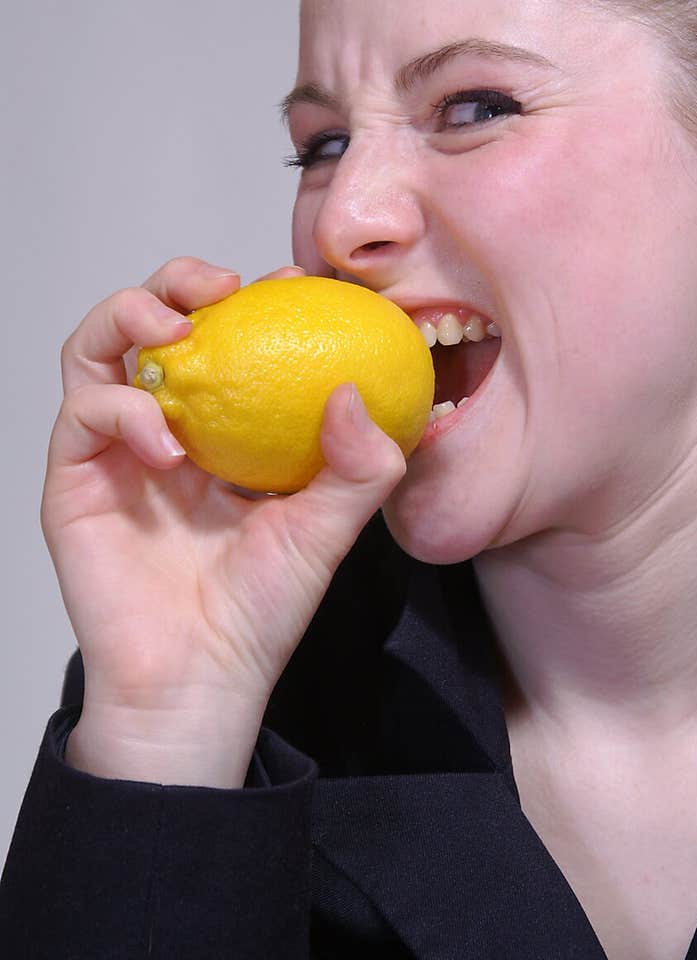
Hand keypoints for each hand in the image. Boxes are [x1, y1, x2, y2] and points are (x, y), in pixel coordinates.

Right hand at [41, 257, 406, 783]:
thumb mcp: (328, 530)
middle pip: (150, 324)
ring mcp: (113, 453)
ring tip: (173, 327)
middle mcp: (163, 430)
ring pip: (96, 350)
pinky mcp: (74, 482)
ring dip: (128, 317)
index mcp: (222, 431)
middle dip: (175, 282)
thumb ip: (359, 467)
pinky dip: (121, 410)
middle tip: (217, 283)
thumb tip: (355, 391)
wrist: (201, 681)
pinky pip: (81, 416)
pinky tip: (166, 442)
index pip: (229, 341)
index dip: (253, 299)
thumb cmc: (261, 610)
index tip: (293, 278)